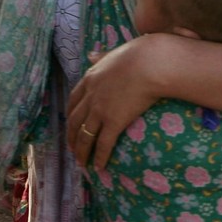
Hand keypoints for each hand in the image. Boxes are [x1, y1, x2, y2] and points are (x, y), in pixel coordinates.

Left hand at [66, 37, 162, 169]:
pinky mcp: (114, 122)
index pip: (73, 100)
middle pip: (74, 122)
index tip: (70, 124)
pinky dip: (99, 157)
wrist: (151, 64)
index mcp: (90, 79)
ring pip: (85, 136)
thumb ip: (101, 56)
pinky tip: (99, 167)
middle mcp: (91, 96)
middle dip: (71, 138)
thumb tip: (90, 54)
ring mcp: (100, 110)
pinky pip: (103, 144)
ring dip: (81, 152)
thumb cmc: (138, 55)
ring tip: (82, 164)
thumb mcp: (113, 53)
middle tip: (73, 149)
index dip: (70, 115)